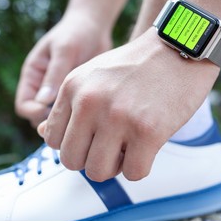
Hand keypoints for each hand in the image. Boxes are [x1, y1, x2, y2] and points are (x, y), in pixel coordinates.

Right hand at [15, 12, 111, 126]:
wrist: (95, 27)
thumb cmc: (76, 33)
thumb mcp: (64, 51)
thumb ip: (54, 74)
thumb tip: (42, 102)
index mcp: (33, 76)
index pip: (24, 106)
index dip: (36, 114)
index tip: (55, 114)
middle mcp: (43, 87)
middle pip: (39, 117)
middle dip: (52, 122)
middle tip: (74, 119)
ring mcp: (59, 93)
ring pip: (57, 118)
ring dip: (68, 120)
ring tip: (85, 115)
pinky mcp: (75, 95)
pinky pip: (73, 112)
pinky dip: (80, 115)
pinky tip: (94, 111)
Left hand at [38, 28, 219, 181]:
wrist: (177, 47)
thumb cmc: (136, 65)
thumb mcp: (93, 75)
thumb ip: (68, 105)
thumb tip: (43, 132)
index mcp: (72, 88)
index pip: (51, 139)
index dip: (73, 144)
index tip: (91, 139)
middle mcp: (90, 102)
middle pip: (71, 161)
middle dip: (90, 160)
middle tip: (110, 148)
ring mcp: (118, 117)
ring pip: (98, 172)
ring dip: (114, 167)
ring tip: (128, 148)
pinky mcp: (148, 131)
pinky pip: (133, 173)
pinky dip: (139, 167)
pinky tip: (147, 149)